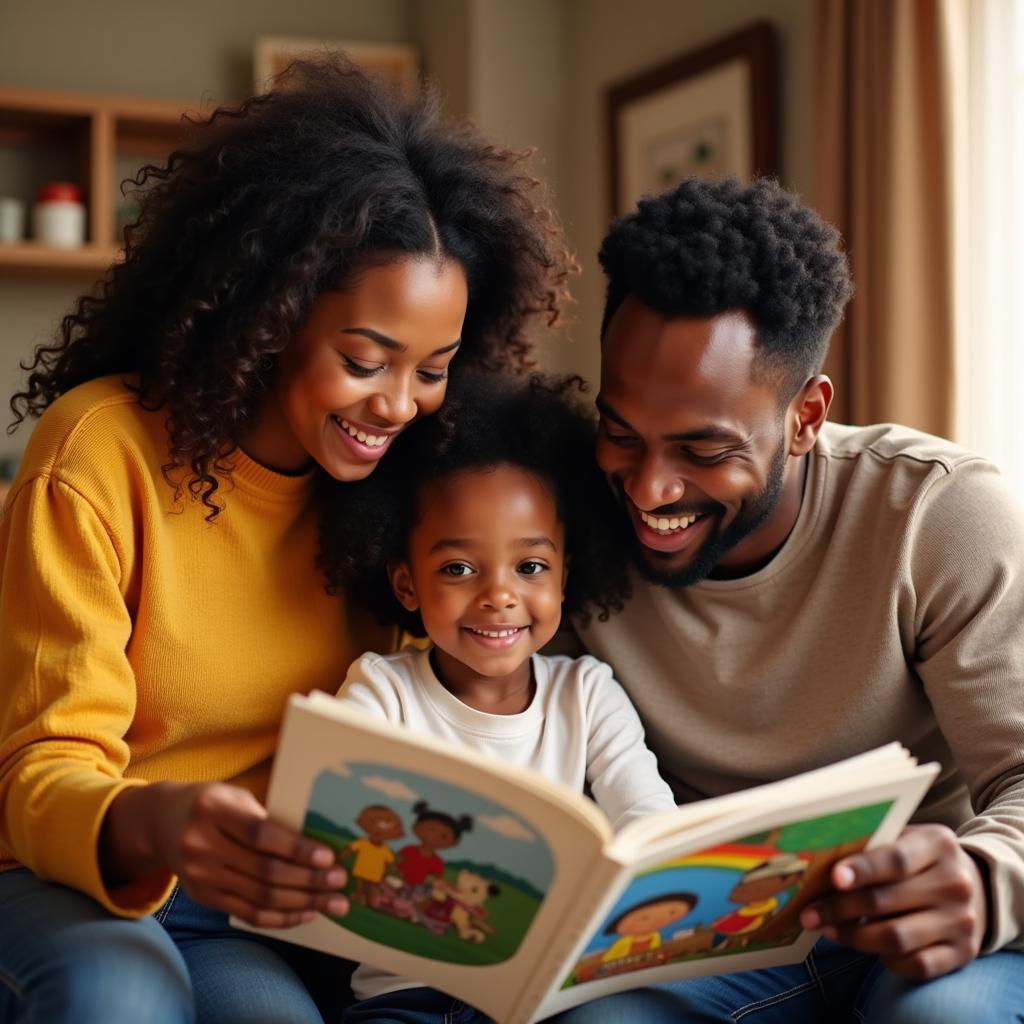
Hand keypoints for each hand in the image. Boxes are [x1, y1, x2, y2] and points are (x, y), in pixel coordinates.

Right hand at [102, 781, 348, 927]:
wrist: (162, 822)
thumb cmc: (212, 803)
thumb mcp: (235, 796)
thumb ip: (267, 817)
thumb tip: (316, 845)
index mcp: (212, 809)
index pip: (261, 835)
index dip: (296, 848)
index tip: (328, 856)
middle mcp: (201, 845)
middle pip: (264, 871)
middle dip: (309, 880)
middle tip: (340, 882)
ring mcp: (199, 876)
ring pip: (260, 898)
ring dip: (303, 903)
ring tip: (334, 903)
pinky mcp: (203, 897)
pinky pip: (248, 914)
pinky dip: (281, 917)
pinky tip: (306, 913)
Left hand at [800, 824, 986, 979]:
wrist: (978, 886)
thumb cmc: (921, 859)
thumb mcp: (906, 839)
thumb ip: (873, 847)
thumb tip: (820, 865)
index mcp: (938, 844)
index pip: (895, 860)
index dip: (862, 869)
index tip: (834, 878)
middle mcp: (954, 883)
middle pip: (887, 901)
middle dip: (840, 909)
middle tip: (809, 915)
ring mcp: (962, 921)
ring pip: (897, 938)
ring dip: (855, 937)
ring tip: (830, 931)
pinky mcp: (963, 953)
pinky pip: (916, 965)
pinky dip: (885, 959)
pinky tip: (866, 947)